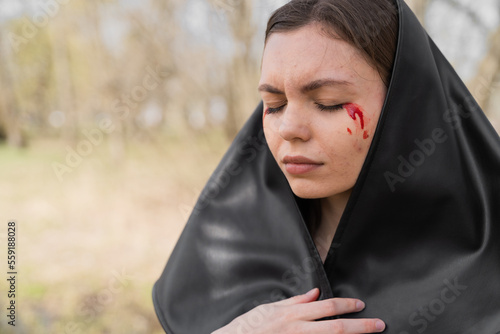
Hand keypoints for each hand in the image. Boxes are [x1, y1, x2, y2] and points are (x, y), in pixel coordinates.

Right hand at [212, 288, 384, 333]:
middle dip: (361, 326)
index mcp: (292, 314)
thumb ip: (294, 302)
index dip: (346, 305)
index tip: (361, 305)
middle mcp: (297, 330)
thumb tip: (314, 293)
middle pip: (335, 327)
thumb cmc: (248, 327)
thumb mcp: (269, 308)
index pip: (326, 307)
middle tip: (379, 325)